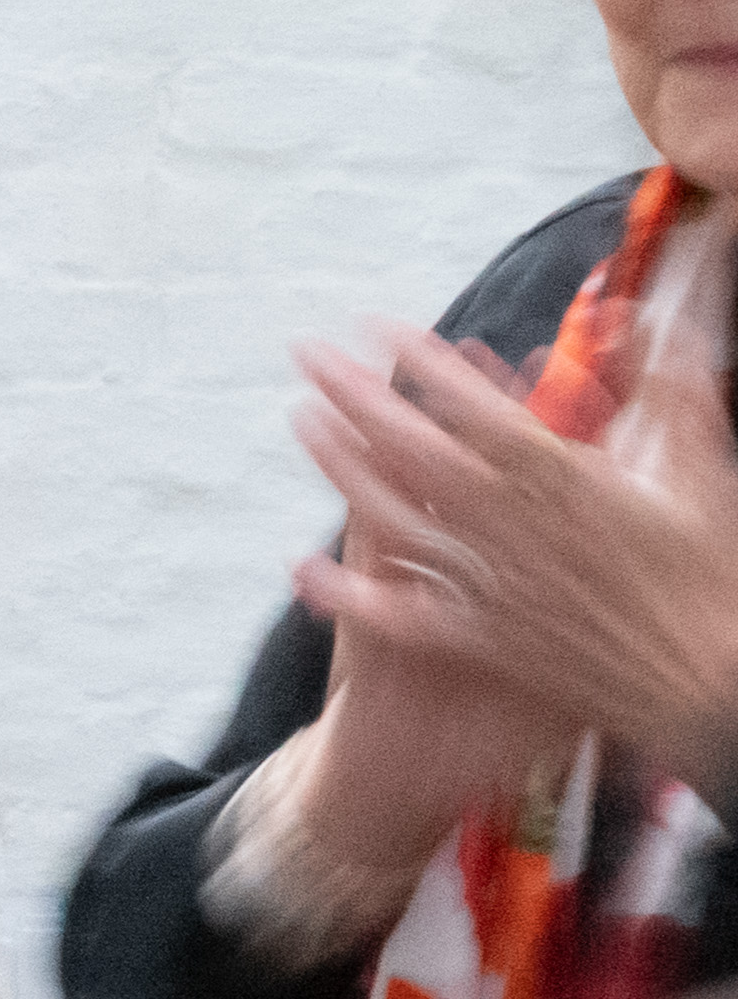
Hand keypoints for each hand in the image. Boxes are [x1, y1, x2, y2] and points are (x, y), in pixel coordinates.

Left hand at [293, 279, 737, 804]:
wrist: (707, 682)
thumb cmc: (710, 576)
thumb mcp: (700, 473)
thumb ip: (672, 388)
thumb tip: (643, 316)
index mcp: (566, 479)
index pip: (474, 406)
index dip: (422, 363)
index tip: (378, 326)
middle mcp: (514, 525)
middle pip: (413, 447)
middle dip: (356, 393)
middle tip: (306, 353)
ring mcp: (489, 582)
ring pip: (395, 516)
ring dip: (340, 467)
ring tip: (301, 419)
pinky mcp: (481, 640)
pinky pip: (400, 615)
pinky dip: (348, 593)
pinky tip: (301, 568)